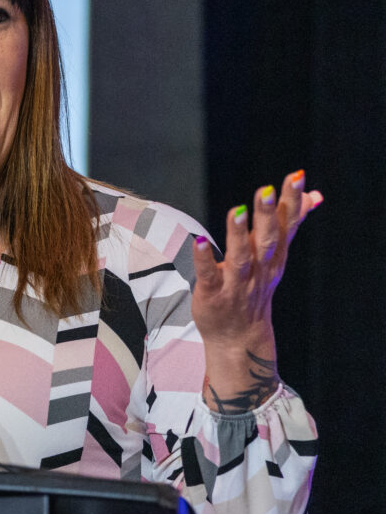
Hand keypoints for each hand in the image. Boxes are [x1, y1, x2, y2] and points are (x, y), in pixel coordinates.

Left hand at [192, 170, 321, 411]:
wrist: (238, 337)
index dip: (291, 202)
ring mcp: (236, 283)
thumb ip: (288, 224)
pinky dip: (205, 260)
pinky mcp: (213, 294)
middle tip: (267, 189)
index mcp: (274, 256)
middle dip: (268, 215)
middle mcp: (259, 269)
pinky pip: (209, 275)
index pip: (285, 226)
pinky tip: (199, 242)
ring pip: (241, 257)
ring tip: (237, 210)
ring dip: (239, 235)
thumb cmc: (255, 287)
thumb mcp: (276, 256)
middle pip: (266, 240)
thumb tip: (314, 194)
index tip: (296, 177)